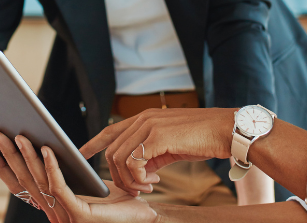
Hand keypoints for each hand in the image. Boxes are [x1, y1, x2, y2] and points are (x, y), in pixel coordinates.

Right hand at [0, 132, 157, 222]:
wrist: (145, 217)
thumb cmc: (119, 199)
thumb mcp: (85, 181)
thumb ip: (64, 170)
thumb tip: (42, 142)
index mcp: (53, 208)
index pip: (20, 186)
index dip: (3, 168)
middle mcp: (54, 215)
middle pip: (25, 182)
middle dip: (9, 156)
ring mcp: (65, 218)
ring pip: (40, 182)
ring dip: (28, 156)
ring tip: (19, 135)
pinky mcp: (79, 216)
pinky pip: (60, 188)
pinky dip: (52, 167)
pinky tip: (47, 149)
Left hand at [79, 108, 235, 194]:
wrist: (225, 130)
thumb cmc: (202, 138)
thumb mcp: (170, 145)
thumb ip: (152, 153)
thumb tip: (140, 171)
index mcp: (145, 118)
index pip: (110, 130)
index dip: (93, 143)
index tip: (81, 153)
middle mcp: (143, 118)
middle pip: (112, 151)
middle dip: (119, 176)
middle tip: (138, 189)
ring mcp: (149, 125)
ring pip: (119, 158)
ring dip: (130, 180)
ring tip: (147, 187)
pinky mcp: (157, 136)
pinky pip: (134, 163)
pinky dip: (139, 178)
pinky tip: (154, 181)